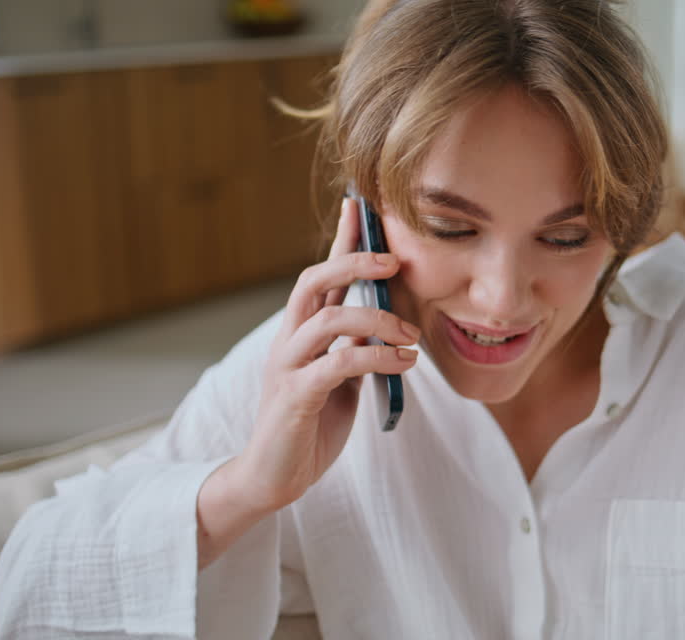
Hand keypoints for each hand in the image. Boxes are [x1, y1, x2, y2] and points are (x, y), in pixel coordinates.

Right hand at [232, 197, 419, 514]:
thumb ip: (355, 347)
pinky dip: (376, 358)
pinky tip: (403, 363)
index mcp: (300, 333)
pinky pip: (338, 363)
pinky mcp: (295, 397)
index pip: (319, 275)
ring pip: (328, 319)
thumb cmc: (309, 426)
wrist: (273, 477)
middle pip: (311, 281)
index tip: (358, 205)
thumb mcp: (340, 380)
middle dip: (353, 262)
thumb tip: (390, 323)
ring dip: (377, 320)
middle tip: (394, 262)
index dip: (340, 241)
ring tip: (411, 336)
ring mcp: (288, 367)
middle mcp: (289, 341)